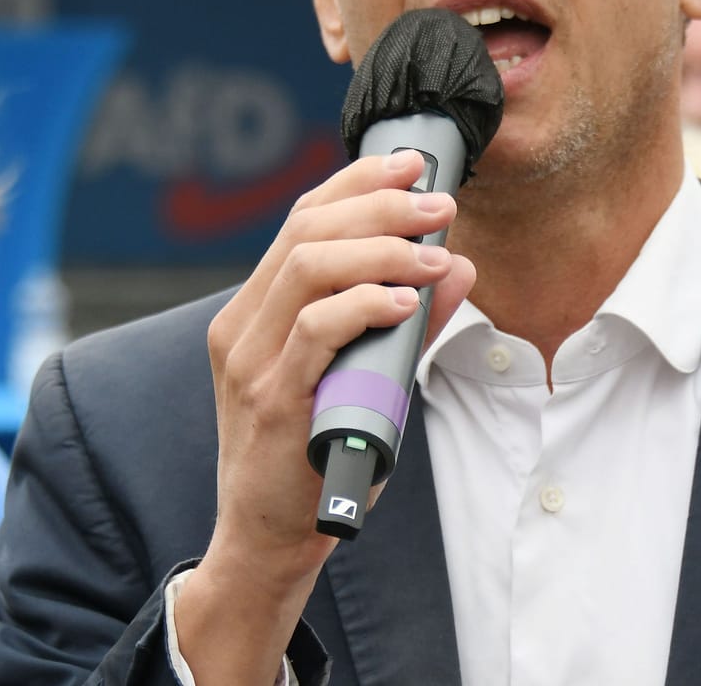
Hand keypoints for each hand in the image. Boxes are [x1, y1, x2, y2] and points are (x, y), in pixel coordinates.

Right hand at [177, 150, 477, 680]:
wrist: (272, 538)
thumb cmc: (316, 452)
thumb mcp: (368, 374)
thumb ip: (410, 319)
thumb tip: (457, 263)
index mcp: (258, 310)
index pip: (301, 219)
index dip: (357, 182)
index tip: (412, 163)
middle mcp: (244, 326)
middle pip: (305, 230)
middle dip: (380, 206)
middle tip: (439, 203)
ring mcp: (251, 362)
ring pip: (308, 268)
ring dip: (381, 251)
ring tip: (434, 253)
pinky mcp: (269, 399)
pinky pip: (316, 330)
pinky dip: (366, 305)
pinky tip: (407, 303)